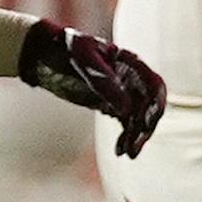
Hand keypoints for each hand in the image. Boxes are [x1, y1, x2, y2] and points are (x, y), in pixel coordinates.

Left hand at [18, 21, 166, 157]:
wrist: (45, 53)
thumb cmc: (65, 48)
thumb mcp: (83, 58)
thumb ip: (104, 82)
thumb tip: (127, 109)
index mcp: (129, 63)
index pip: (154, 84)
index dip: (156, 104)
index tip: (147, 123)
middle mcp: (131, 79)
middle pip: (149, 106)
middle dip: (145, 127)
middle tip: (135, 145)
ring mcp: (122, 93)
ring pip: (138, 119)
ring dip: (136, 137)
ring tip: (129, 154)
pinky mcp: (112, 105)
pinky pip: (126, 124)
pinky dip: (125, 138)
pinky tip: (120, 151)